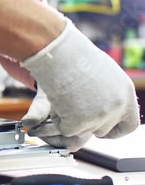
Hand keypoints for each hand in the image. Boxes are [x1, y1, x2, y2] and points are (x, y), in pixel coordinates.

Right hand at [20, 19, 140, 149]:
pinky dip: (58, 120)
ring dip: (70, 118)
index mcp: (126, 94)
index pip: (129, 126)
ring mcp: (99, 115)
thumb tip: (105, 106)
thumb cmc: (75, 58)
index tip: (102, 128)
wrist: (60, 54)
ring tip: (64, 97)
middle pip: (102, 130)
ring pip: (82, 130)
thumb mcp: (103, 75)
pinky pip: (66, 130)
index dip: (115, 130)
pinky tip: (57, 102)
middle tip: (73, 108)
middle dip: (87, 124)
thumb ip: (109, 94)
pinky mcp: (79, 122)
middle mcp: (116, 107)